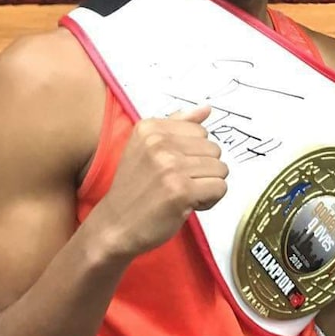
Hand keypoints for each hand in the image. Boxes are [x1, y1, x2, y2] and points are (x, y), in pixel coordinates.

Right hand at [89, 105, 227, 256]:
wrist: (114, 227)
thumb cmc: (134, 190)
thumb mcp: (147, 149)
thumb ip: (178, 126)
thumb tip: (206, 109)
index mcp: (150, 128)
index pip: (201, 132)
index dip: (194, 154)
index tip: (174, 169)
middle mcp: (159, 143)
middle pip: (214, 150)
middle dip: (203, 170)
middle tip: (178, 185)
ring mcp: (170, 166)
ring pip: (220, 169)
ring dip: (207, 186)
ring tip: (182, 195)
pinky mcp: (181, 190)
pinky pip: (220, 188)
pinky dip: (210, 201)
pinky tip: (188, 205)